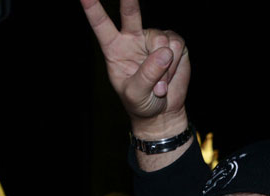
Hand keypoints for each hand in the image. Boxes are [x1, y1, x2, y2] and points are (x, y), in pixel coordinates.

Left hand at [80, 0, 189, 138]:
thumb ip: (147, 74)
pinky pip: (177, 46)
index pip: (101, 26)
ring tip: (158, 84)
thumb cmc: (141, 102)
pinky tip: (168, 76)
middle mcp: (133, 38)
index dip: (93, 9)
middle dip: (129, 0)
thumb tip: (164, 52)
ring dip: (163, 68)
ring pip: (161, 41)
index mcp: (115, 48)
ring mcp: (153, 38)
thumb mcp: (136, 94)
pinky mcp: (174, 42)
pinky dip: (174, 66)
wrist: (162, 111)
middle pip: (130, 13)